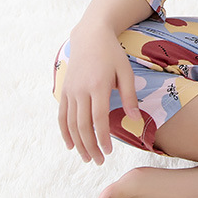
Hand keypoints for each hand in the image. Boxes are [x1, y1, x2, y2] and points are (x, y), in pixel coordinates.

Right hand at [58, 24, 140, 164]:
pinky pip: (62, 115)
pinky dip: (64, 132)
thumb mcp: (126, 71)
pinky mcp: (64, 90)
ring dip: (78, 143)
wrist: (90, 36)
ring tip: (87, 158)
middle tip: (99, 161)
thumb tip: (135, 120)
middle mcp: (81, 90)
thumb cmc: (112, 54)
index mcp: (98, 85)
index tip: (109, 152)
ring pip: (70, 124)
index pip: (99, 118)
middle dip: (90, 146)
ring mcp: (70, 91)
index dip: (103, 137)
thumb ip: (130, 96)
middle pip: (83, 125)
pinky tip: (70, 145)